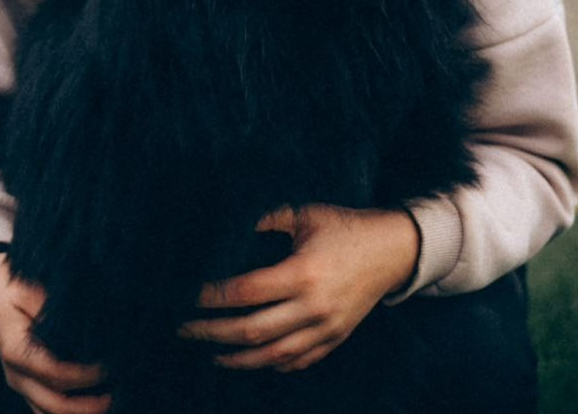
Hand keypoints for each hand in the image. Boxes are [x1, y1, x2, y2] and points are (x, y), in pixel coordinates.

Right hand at [0, 253, 109, 413]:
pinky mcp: (26, 385)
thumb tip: (85, 323)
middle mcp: (15, 374)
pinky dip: (68, 411)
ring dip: (78, 413)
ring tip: (106, 401)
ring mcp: (19, 383)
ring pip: (48, 413)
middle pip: (53, 404)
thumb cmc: (17, 286)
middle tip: (114, 395)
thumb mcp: (33, 290)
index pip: (55, 373)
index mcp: (15, 350)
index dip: (84, 375)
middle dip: (86, 406)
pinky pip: (45, 409)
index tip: (109, 367)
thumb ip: (54, 309)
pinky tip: (90, 401)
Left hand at [179, 204, 419, 372]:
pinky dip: (271, 364)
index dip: (213, 296)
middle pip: (252, 331)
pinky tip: (251, 359)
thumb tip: (228, 225)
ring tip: (210, 353)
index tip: (187, 295)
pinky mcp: (335, 338)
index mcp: (302, 273)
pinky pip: (298, 361)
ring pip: (273, 355)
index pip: (246, 292)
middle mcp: (313, 307)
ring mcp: (326, 328)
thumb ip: (266, 219)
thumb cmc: (345, 225)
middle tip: (184, 329)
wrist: (393, 249)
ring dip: (237, 358)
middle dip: (212, 333)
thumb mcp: (304, 213)